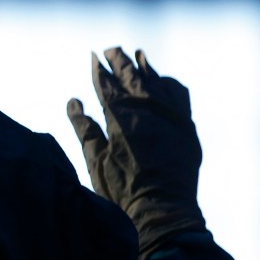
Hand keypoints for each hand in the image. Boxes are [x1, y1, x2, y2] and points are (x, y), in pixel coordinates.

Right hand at [67, 47, 205, 258]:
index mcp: (121, 117)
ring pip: (157, 80)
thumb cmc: (122, 189)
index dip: (98, 69)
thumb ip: (84, 127)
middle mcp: (148, 110)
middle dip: (119, 60)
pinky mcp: (185, 126)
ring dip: (145, 66)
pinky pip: (179, 95)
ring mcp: (171, 116)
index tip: (93, 56)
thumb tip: (74, 101)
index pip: (106, 84)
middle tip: (110, 49)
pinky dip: (169, 84)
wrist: (162, 210)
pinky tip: (163, 80)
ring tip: (137, 54)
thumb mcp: (95, 159)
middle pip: (132, 75)